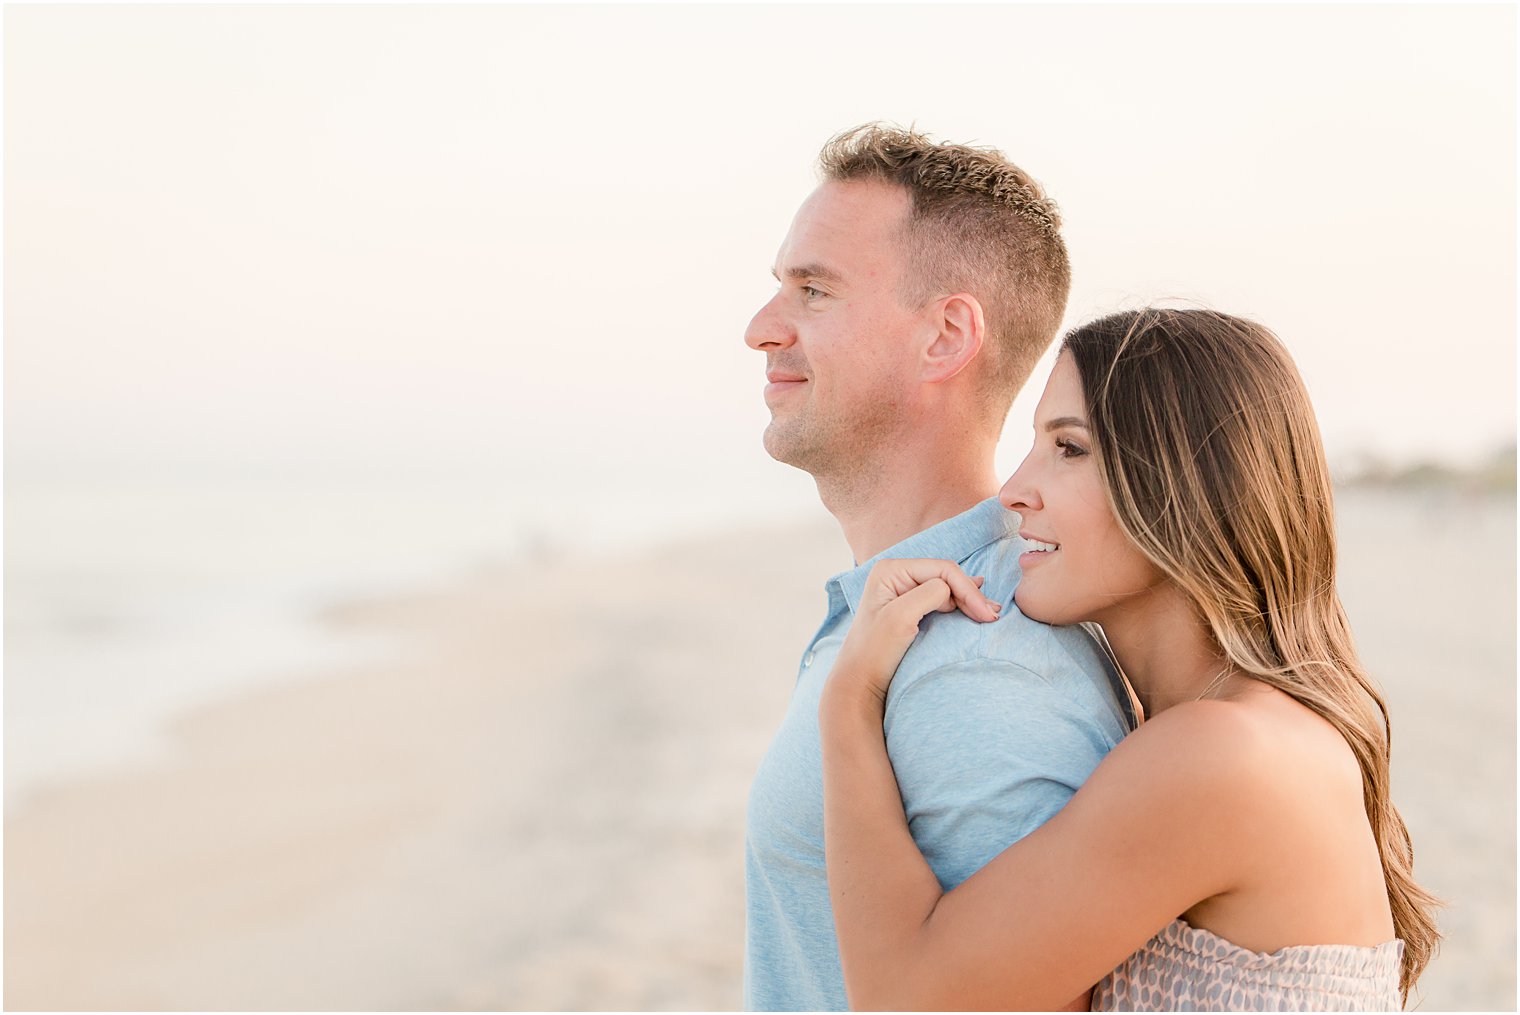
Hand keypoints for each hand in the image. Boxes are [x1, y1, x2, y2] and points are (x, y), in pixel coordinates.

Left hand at [829, 558, 1001, 704]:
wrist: (859, 683)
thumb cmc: (874, 652)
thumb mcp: (901, 618)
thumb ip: (929, 593)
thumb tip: (953, 587)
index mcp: (890, 570)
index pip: (942, 569)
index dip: (967, 589)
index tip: (986, 615)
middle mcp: (895, 575)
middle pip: (945, 576)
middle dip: (971, 594)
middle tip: (993, 615)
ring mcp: (901, 590)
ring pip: (945, 588)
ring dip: (968, 600)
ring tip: (989, 613)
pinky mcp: (907, 608)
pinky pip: (940, 600)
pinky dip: (959, 605)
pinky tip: (974, 606)